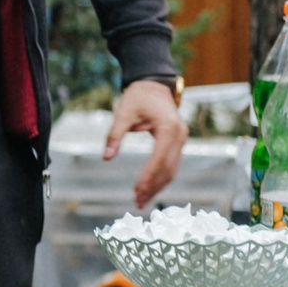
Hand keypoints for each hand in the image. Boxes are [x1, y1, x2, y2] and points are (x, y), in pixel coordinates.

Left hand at [108, 78, 189, 206]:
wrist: (153, 84)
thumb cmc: (138, 97)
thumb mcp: (123, 113)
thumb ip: (114, 135)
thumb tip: (105, 157)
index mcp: (168, 128)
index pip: (158, 159)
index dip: (148, 176)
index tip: (136, 191)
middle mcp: (180, 136)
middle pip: (167, 168)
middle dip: (152, 187)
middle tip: (137, 202)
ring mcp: (181, 140)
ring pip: (172, 169)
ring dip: (158, 186)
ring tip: (141, 201)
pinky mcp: (178, 142)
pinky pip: (171, 164)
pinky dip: (161, 178)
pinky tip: (150, 189)